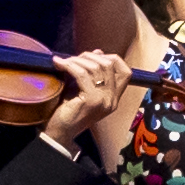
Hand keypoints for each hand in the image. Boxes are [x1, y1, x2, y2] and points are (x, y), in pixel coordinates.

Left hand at [51, 48, 146, 166]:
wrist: (59, 133)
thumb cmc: (68, 111)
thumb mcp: (84, 89)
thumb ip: (92, 73)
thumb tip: (98, 51)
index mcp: (113, 99)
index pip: (126, 73)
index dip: (112, 59)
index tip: (95, 56)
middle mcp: (112, 100)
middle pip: (109, 65)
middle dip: (89, 57)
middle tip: (73, 58)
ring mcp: (103, 101)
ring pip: (95, 68)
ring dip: (77, 60)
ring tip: (63, 61)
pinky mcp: (91, 100)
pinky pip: (81, 74)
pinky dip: (69, 66)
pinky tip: (59, 64)